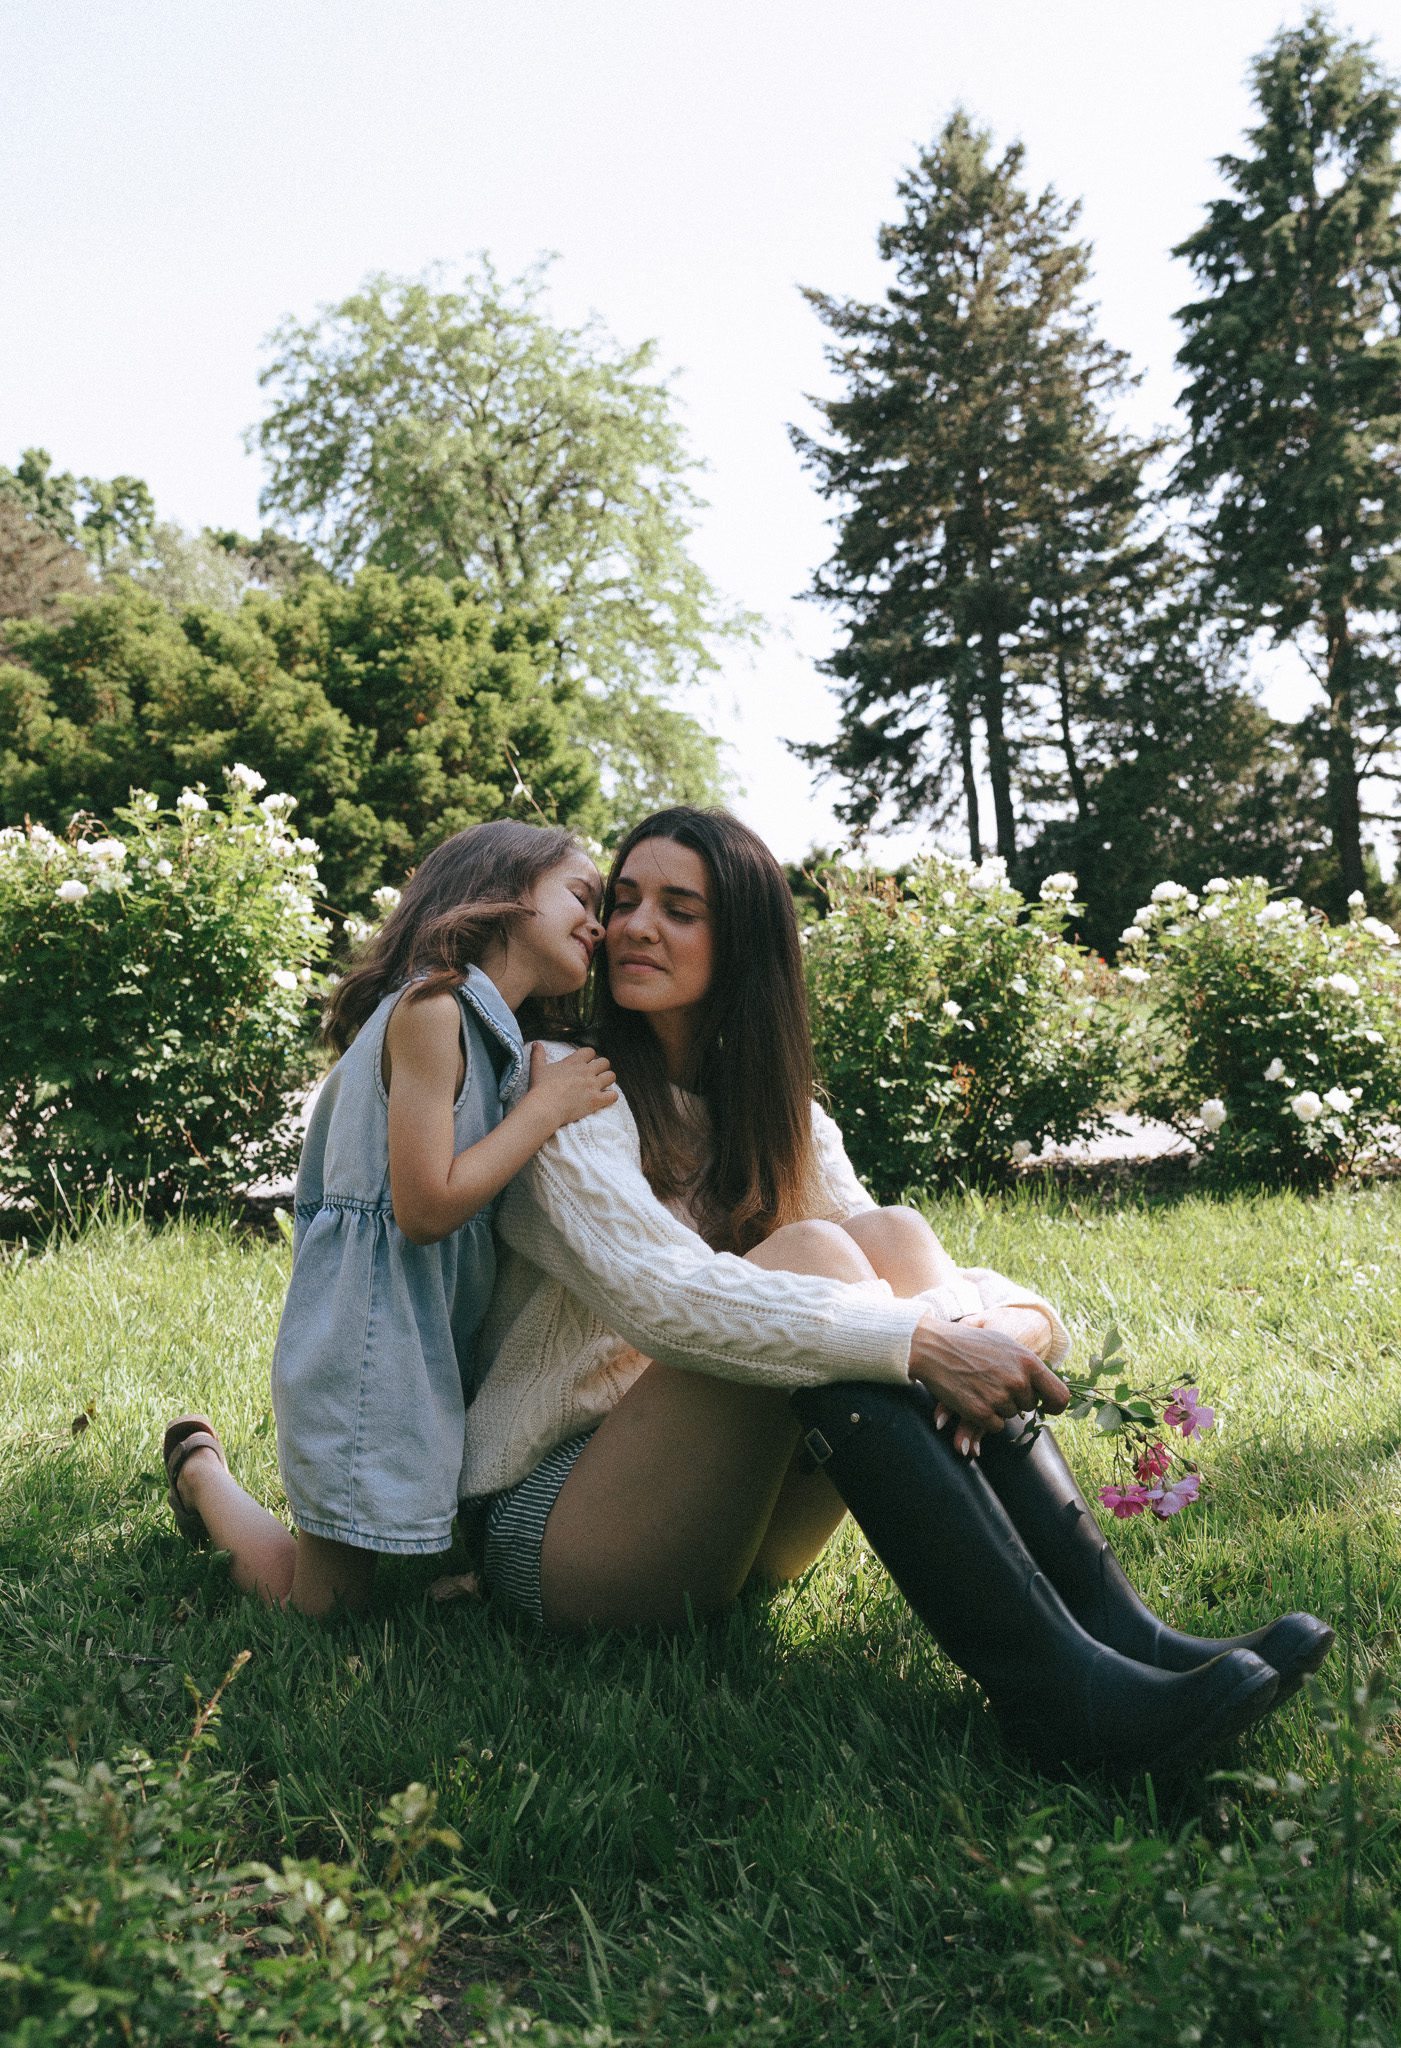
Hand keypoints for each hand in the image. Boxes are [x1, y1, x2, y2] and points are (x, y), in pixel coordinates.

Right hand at [527, 1044, 617, 1129]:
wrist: (545, 1106)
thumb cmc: (541, 1088)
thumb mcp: (538, 1068)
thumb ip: (538, 1055)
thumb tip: (536, 1044)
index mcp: (574, 1062)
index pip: (590, 1051)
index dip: (590, 1056)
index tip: (586, 1063)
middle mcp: (586, 1071)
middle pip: (605, 1062)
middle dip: (602, 1068)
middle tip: (596, 1075)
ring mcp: (593, 1085)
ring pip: (611, 1076)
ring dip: (608, 1080)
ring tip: (602, 1086)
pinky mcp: (596, 1100)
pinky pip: (613, 1095)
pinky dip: (611, 1097)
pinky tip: (605, 1099)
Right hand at [907, 1314, 1068, 1456]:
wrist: (934, 1347)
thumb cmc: (970, 1344)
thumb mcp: (1006, 1346)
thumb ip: (1029, 1366)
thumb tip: (1052, 1388)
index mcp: (1028, 1362)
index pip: (1060, 1396)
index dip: (1055, 1405)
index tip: (1046, 1406)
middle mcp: (1017, 1380)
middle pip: (1029, 1406)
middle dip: (1015, 1399)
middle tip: (994, 1381)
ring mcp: (999, 1397)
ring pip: (1010, 1416)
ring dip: (997, 1406)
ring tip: (979, 1384)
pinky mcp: (981, 1412)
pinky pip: (995, 1426)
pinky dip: (985, 1417)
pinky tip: (972, 1397)